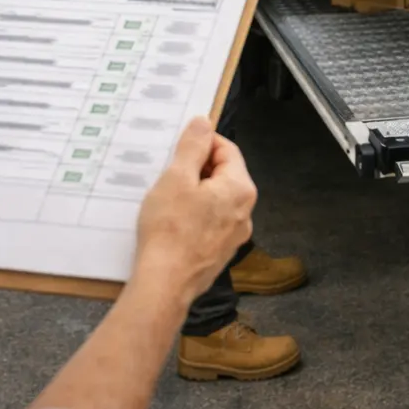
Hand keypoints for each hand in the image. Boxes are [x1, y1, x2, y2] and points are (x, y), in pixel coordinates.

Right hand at [133, 117, 256, 303]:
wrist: (164, 284)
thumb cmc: (170, 231)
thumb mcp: (177, 177)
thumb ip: (193, 147)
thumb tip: (204, 124)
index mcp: (240, 189)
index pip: (228, 150)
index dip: (203, 142)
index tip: (182, 145)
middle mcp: (244, 213)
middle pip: (223, 175)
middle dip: (196, 169)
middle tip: (169, 173)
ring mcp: (233, 236)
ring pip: (215, 200)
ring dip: (193, 194)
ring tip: (167, 199)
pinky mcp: (219, 253)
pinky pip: (208, 223)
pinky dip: (193, 216)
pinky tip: (171, 222)